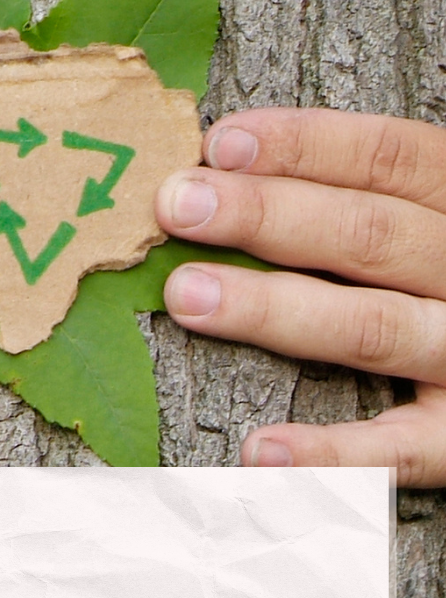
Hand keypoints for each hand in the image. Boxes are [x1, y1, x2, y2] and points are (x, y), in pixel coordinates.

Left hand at [155, 107, 445, 485]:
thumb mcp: (436, 225)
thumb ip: (369, 200)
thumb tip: (231, 170)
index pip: (394, 157)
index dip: (307, 146)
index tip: (220, 143)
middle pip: (371, 235)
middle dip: (267, 215)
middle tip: (177, 205)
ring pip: (373, 327)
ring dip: (275, 311)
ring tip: (188, 295)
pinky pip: (398, 451)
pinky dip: (330, 454)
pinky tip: (259, 449)